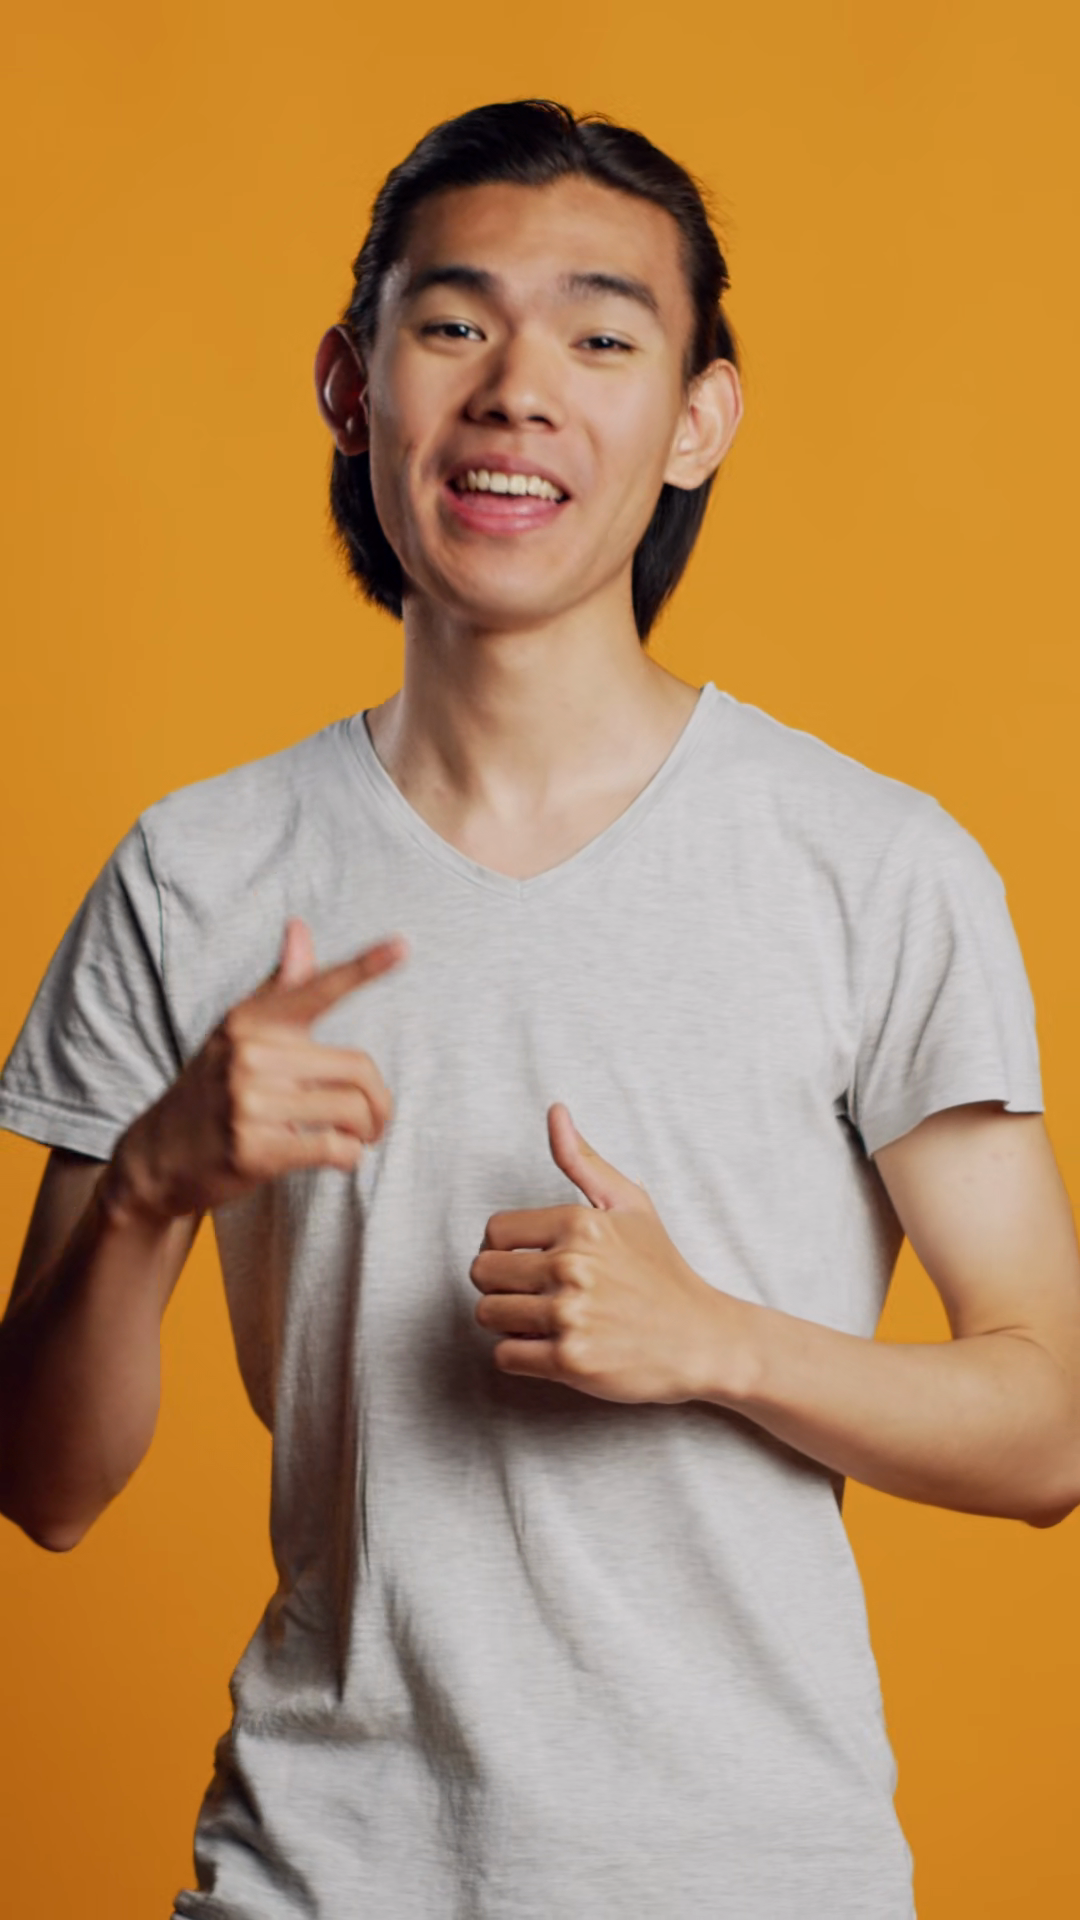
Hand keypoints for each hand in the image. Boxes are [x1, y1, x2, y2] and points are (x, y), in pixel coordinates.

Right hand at [105, 918, 406, 1223]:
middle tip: (376, 1119)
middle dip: (379, 1101)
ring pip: (352, 1111)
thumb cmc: (213, 1088)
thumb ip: (280, 987)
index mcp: (250, 1021)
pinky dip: (349, 1156)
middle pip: (358, 1068)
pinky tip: (339, 1157)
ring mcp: (249, 1103)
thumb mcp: (237, 1033)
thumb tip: (300, 928)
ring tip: (357, 1138)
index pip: (317, 989)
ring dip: (367, 1132)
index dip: (364, 967)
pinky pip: (335, 1148)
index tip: (403, 945)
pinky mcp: (255, 1150)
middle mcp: (250, 1055)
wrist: (159, 1157)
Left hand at [470, 1103, 721, 1403]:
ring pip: (488, 1315)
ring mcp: (570, 1315)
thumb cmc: (662, 1270)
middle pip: (482, 1273)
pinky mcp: (570, 1361)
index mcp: (579, 1224)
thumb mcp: (630, 1205)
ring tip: (542, 1321)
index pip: (494, 1232)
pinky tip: (550, 1347)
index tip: (526, 1263)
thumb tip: (555, 1111)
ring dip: (508, 1321)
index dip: (502, 1249)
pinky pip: (506, 1356)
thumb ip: (583, 1160)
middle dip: (500, 1286)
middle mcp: (571, 1266)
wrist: (701, 1339)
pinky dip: (520, 1355)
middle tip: (532, 1294)